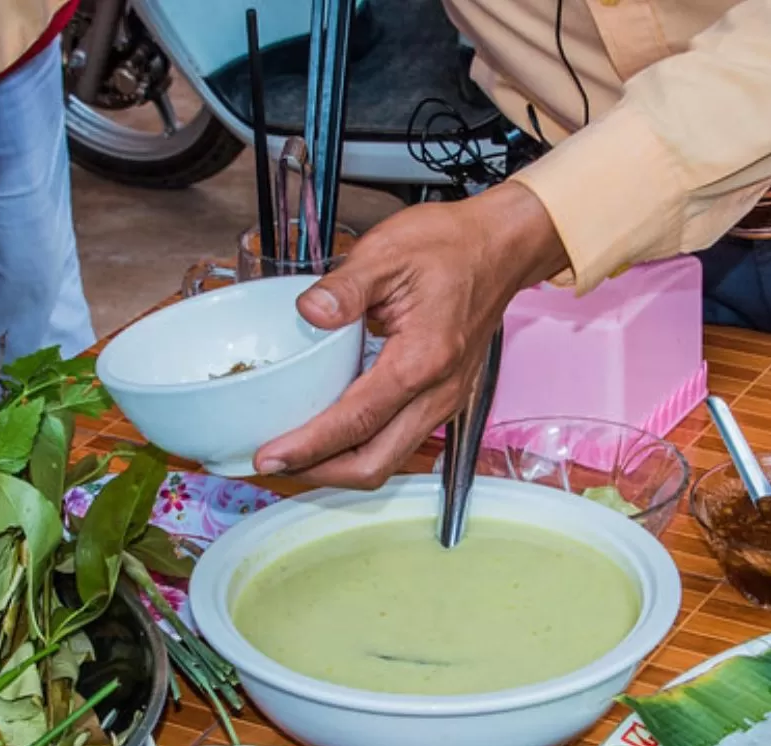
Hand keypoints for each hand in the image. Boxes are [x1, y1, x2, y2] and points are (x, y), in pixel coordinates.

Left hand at [254, 182, 569, 487]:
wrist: (502, 247)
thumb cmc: (452, 246)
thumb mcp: (389, 251)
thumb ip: (345, 286)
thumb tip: (309, 311)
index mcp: (422, 360)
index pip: (356, 421)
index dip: (309, 446)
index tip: (268, 458)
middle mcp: (438, 392)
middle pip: (374, 463)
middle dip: (319, 473)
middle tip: (271, 465)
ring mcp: (444, 401)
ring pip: (387, 459)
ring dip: (338, 467)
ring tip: (294, 456)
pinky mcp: (442, 399)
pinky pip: (397, 441)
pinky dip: (359, 449)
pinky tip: (329, 435)